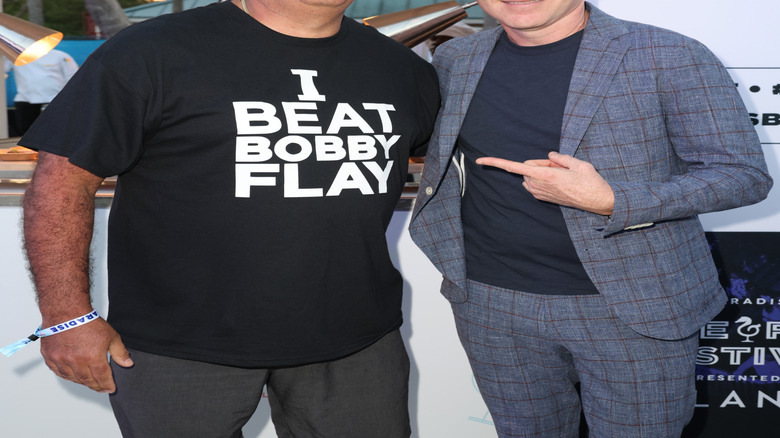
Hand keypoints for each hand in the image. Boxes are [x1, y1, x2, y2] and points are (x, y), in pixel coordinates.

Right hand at [40, 318, 132, 392]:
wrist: (66, 311)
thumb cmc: (87, 322)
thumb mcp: (111, 336)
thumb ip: (120, 352)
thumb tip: (127, 364)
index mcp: (92, 358)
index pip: (102, 378)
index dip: (107, 385)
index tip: (110, 388)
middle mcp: (76, 362)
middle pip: (87, 380)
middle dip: (96, 386)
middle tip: (100, 388)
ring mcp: (61, 360)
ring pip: (72, 378)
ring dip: (81, 381)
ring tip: (89, 381)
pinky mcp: (50, 356)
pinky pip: (58, 371)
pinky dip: (66, 375)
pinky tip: (72, 374)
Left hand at [476, 151, 614, 215]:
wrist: (598, 201)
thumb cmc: (591, 181)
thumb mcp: (578, 163)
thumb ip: (559, 157)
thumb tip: (547, 157)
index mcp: (546, 175)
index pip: (515, 167)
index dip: (496, 163)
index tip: (480, 161)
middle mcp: (539, 186)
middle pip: (526, 167)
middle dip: (538, 163)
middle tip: (560, 166)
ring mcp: (540, 193)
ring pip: (530, 175)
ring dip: (542, 171)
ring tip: (562, 176)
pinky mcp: (543, 197)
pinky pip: (534, 182)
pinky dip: (543, 178)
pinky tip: (560, 182)